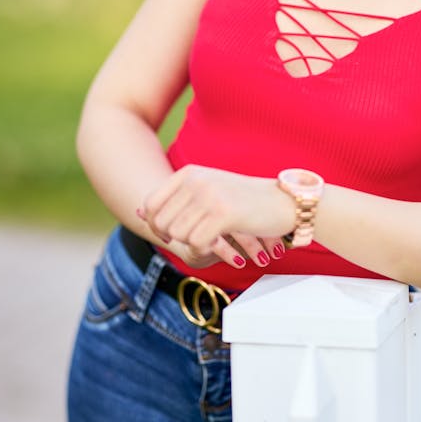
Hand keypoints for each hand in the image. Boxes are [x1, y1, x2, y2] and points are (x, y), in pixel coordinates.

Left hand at [137, 165, 294, 270]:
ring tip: (214, 238)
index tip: (172, 233)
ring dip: (194, 243)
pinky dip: (205, 248)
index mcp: (189, 173)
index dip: (155, 225)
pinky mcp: (222, 213)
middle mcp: (196, 181)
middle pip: (160, 223)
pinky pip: (196, 242)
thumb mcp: (207, 191)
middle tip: (196, 240)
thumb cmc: (246, 200)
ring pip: (178, 234)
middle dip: (173, 238)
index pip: (149, 205)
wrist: (284, 202)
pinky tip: (220, 243)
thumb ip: (174, 200)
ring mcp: (209, 196)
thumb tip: (137, 212)